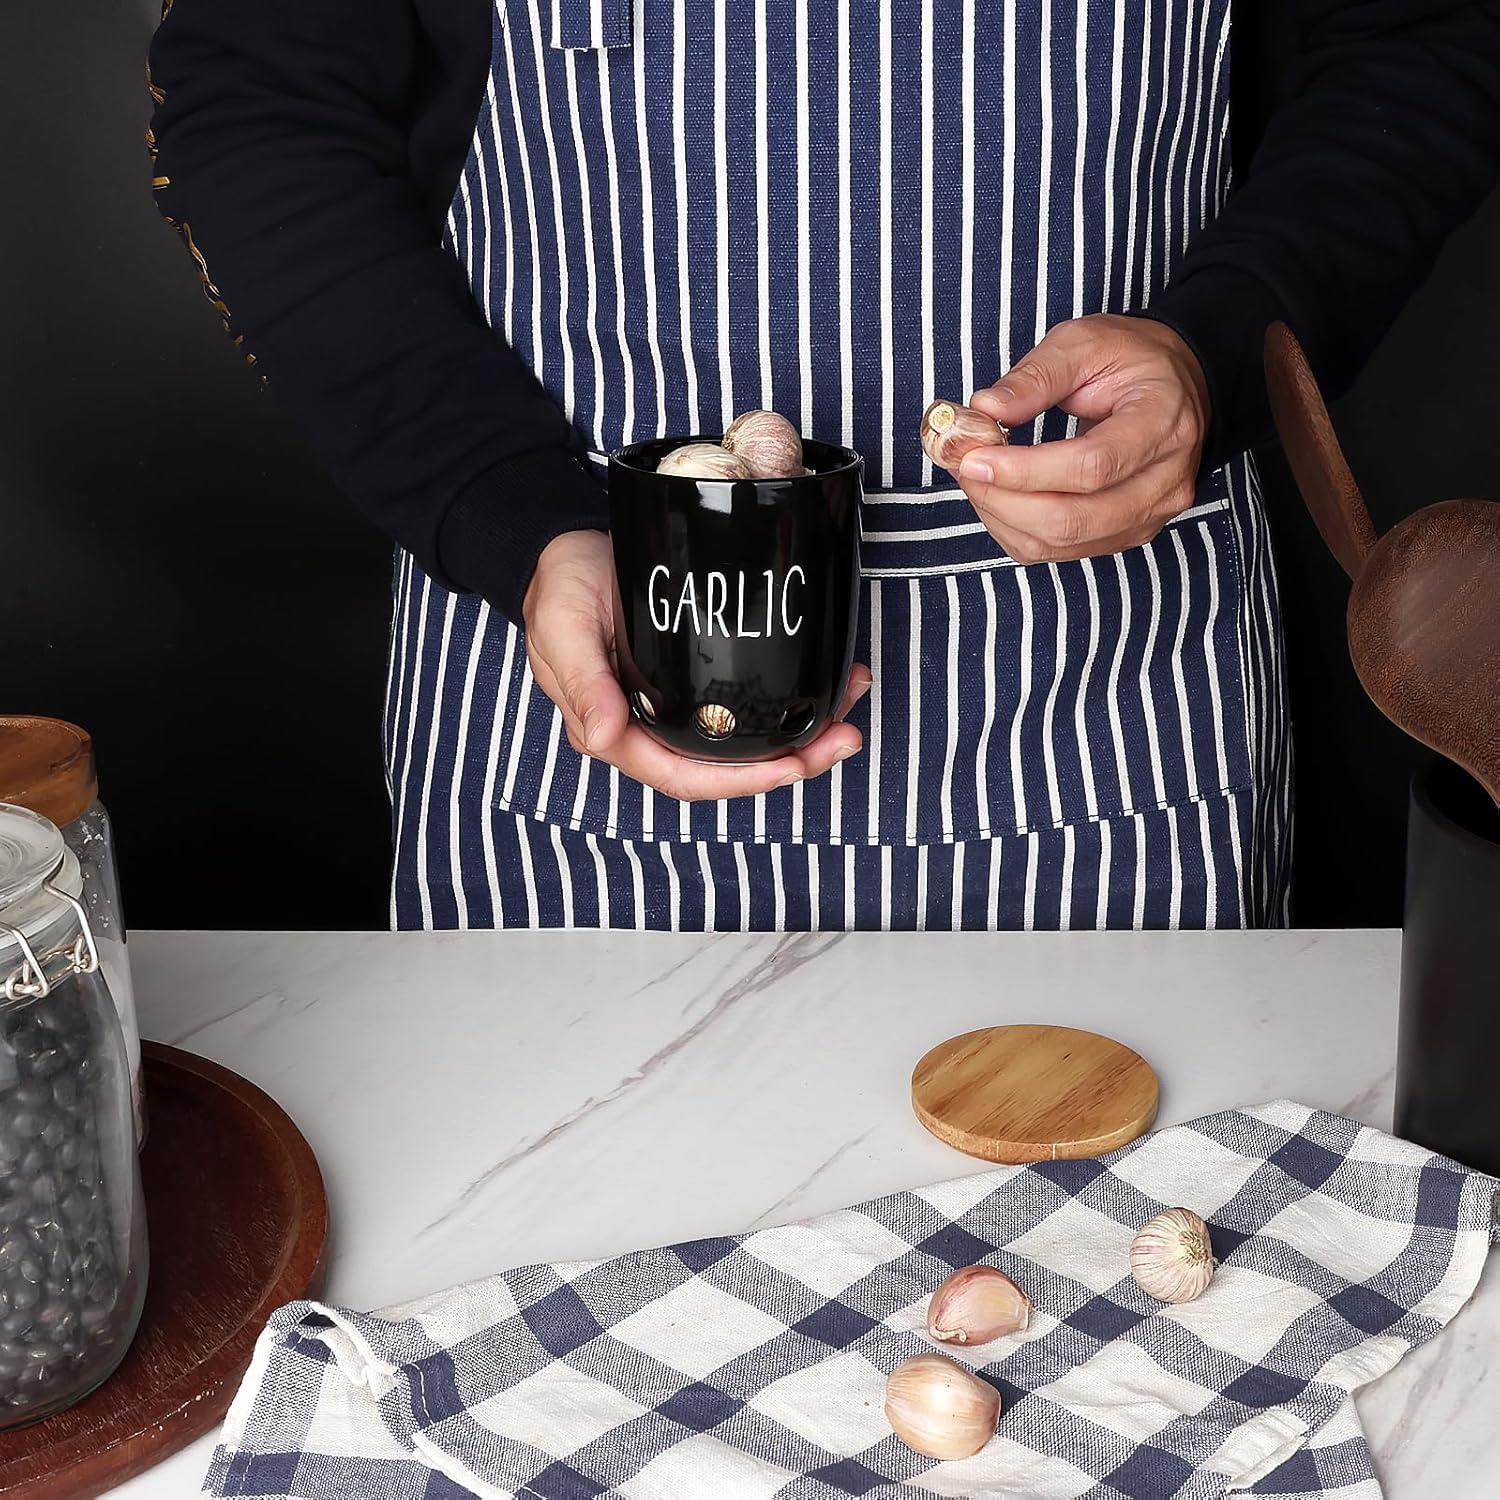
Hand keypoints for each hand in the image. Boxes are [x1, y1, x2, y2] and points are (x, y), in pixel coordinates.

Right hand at [522, 530, 870, 800]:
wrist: (562, 546)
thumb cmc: (559, 585)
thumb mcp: (564, 626)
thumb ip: (582, 682)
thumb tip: (602, 737)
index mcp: (614, 730)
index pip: (682, 776)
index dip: (739, 782)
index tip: (791, 768)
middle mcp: (649, 728)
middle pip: (726, 768)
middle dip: (791, 762)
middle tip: (844, 739)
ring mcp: (675, 705)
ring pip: (744, 740)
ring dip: (800, 734)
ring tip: (850, 709)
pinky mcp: (696, 677)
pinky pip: (745, 703)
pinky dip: (787, 698)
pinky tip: (826, 681)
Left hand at [951, 315, 1209, 564]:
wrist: (1174, 387)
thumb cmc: (1129, 360)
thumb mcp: (1083, 344)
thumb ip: (1034, 377)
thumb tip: (983, 409)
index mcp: (1163, 423)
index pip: (1092, 466)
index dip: (1025, 471)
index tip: (973, 456)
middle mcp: (1165, 482)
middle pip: (1073, 518)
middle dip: (1002, 498)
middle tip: (962, 465)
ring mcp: (1148, 516)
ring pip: (1059, 543)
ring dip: (1002, 516)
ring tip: (975, 476)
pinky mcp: (1124, 535)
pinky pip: (1058, 551)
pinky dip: (1014, 529)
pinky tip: (997, 496)